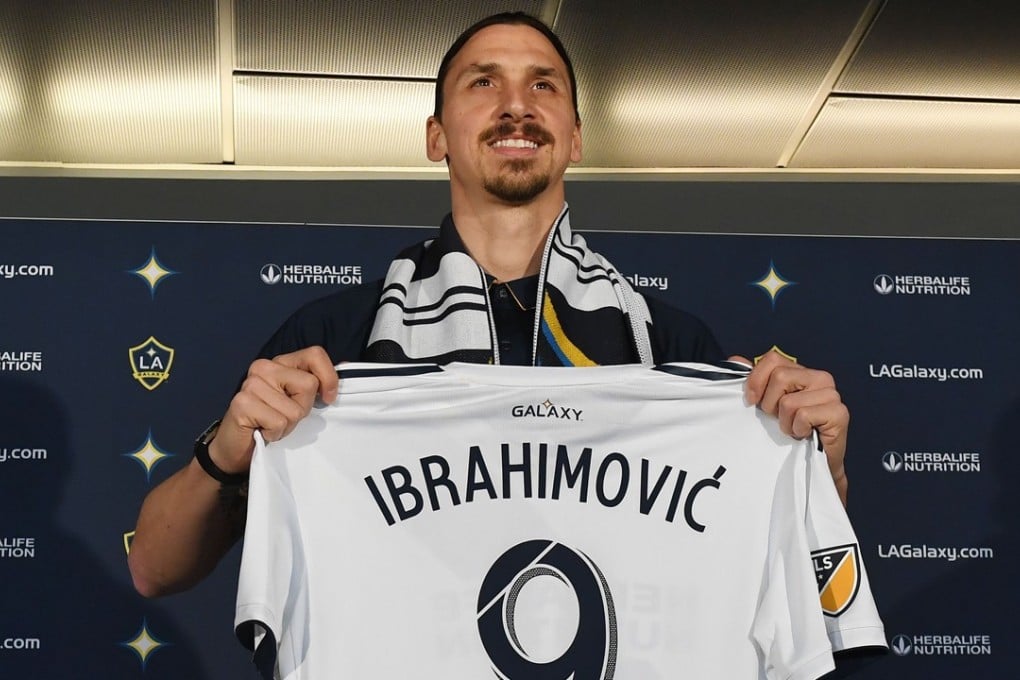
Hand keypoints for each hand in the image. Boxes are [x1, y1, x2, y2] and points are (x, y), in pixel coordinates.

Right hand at [208, 346, 338, 474]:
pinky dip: (275, 434)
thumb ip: (317, 385)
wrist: (237, 449)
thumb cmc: (270, 423)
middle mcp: (264, 367)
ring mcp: (251, 384)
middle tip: (284, 417)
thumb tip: (347, 367)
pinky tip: (262, 432)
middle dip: (303, 409)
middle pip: (309, 385)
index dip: (328, 377)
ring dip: (287, 425)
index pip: (315, 354)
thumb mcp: (298, 401)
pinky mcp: (242, 403)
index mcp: (281, 363)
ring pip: (294, 409)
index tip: (328, 399)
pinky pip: (278, 422)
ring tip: (271, 425)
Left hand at [731, 350, 849, 504]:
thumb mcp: (766, 403)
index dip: (756, 380)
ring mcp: (832, 394)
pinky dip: (797, 430)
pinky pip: (803, 416)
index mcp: (802, 371)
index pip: (773, 359)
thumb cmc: (787, 431)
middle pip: (780, 377)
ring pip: (789, 401)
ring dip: (784, 422)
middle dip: (770, 404)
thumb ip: (753, 380)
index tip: (752, 401)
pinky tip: (804, 435)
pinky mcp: (839, 413)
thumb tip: (735, 360)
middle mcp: (820, 378)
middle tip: (779, 419)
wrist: (810, 463)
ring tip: (793, 429)